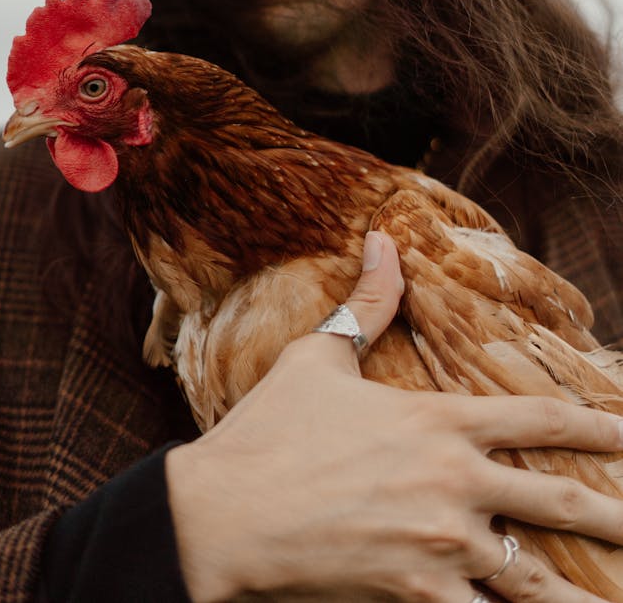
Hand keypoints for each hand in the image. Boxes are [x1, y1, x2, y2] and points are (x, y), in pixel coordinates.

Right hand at [166, 231, 622, 601]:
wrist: (221, 515)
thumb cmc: (269, 430)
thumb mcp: (319, 355)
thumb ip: (367, 302)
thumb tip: (383, 239)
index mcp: (438, 420)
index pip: (539, 417)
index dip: (597, 426)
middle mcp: (454, 482)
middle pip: (558, 501)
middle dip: (613, 515)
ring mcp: (441, 545)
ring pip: (535, 580)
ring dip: (581, 596)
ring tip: (612, 602)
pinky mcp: (417, 594)